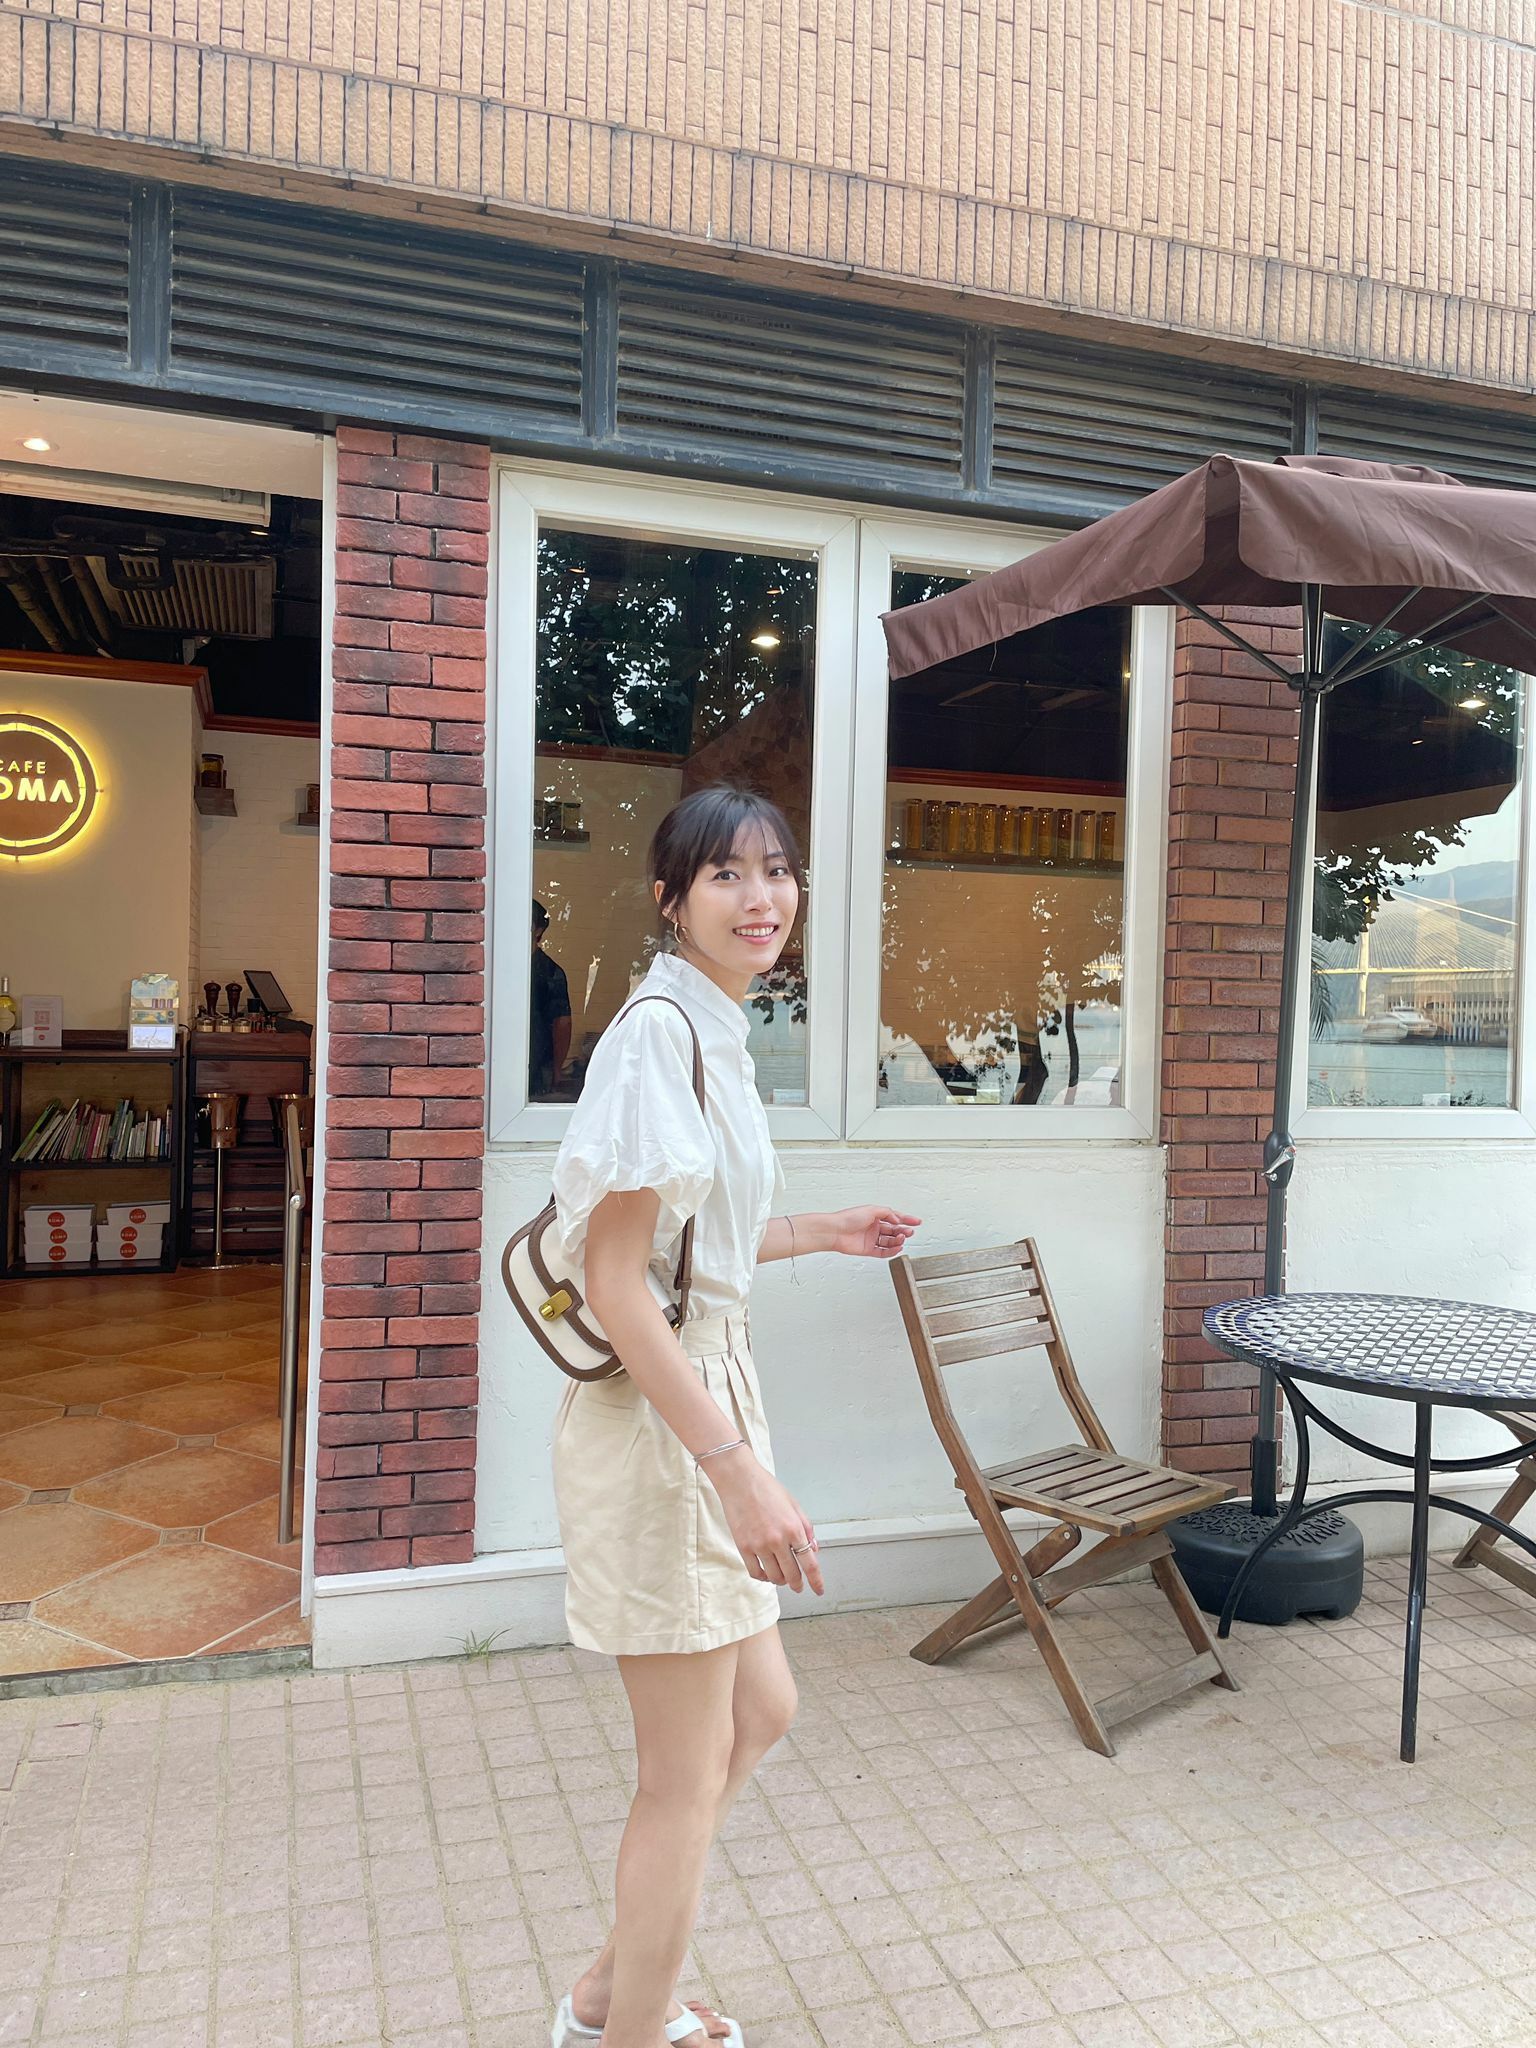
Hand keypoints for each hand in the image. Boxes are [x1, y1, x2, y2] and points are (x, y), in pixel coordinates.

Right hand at [708, 1454, 824, 1595]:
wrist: (739, 1480)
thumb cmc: (766, 1489)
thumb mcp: (794, 1504)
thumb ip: (806, 1528)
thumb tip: (813, 1549)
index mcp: (794, 1528)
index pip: (809, 1564)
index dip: (816, 1581)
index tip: (818, 1590)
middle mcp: (778, 1540)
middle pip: (792, 1575)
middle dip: (797, 1584)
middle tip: (798, 1586)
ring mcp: (760, 1545)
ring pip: (774, 1577)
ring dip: (781, 1581)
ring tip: (782, 1578)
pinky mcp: (743, 1547)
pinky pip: (755, 1572)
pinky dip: (763, 1577)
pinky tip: (766, 1573)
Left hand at [829, 1205, 921, 1260]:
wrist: (835, 1231)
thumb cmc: (848, 1218)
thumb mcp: (871, 1209)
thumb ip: (887, 1213)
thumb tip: (897, 1220)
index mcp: (875, 1216)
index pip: (894, 1217)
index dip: (906, 1219)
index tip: (917, 1221)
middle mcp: (873, 1227)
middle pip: (893, 1230)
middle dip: (903, 1230)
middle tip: (910, 1232)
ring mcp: (871, 1239)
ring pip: (890, 1241)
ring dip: (898, 1240)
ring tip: (902, 1239)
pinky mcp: (868, 1250)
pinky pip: (883, 1252)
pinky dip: (891, 1251)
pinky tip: (897, 1248)